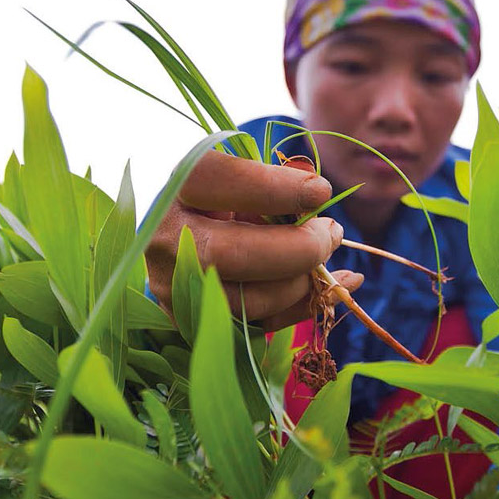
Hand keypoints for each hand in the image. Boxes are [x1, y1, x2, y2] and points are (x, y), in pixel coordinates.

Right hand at [144, 150, 363, 330]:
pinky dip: (302, 307)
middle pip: (239, 253)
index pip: (227, 184)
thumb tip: (316, 196)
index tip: (321, 192)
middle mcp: (168, 240)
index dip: (282, 190)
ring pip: (253, 300)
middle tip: (332, 232)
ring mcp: (177, 288)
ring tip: (323, 255)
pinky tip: (331, 290)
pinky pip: (260, 325)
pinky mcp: (195, 321)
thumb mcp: (236, 173)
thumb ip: (271, 178)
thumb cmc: (213, 195)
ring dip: (303, 281)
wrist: (166, 233)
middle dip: (302, 247)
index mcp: (178, 188)